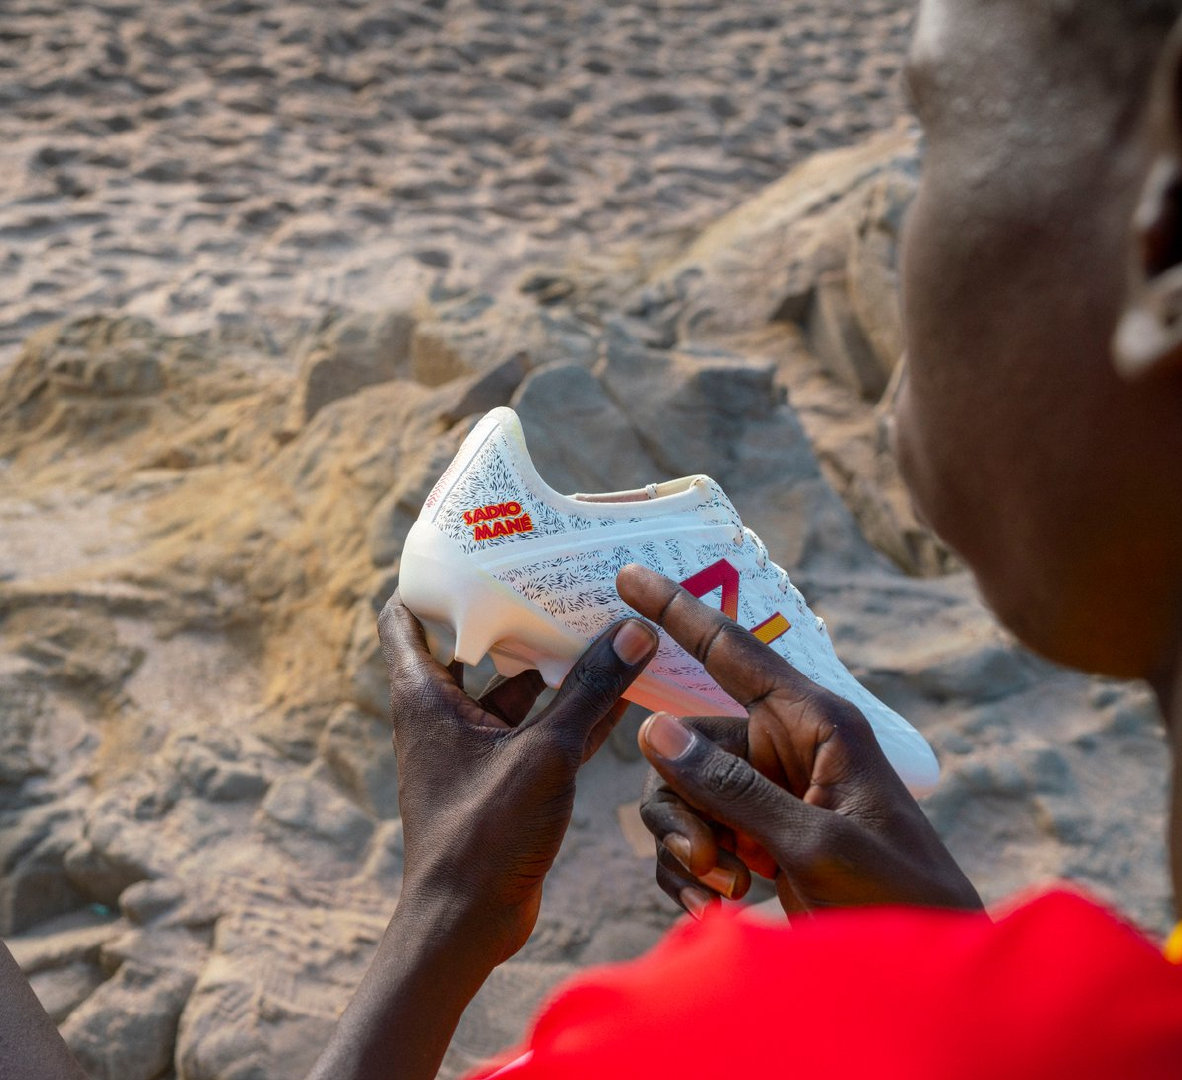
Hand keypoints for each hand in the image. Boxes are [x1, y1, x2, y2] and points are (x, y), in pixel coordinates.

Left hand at [378, 594, 658, 960]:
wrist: (465, 926)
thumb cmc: (484, 836)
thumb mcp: (543, 754)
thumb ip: (589, 692)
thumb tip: (633, 630)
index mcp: (425, 698)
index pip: (406, 619)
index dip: (433, 580)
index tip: (477, 548)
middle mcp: (442, 716)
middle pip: (474, 648)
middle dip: (514, 616)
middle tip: (559, 577)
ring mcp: (473, 749)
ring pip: (515, 692)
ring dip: (552, 667)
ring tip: (600, 627)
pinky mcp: (502, 780)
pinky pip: (537, 732)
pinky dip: (568, 713)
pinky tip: (617, 692)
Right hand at [618, 565, 980, 917]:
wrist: (924, 976)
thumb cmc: (895, 899)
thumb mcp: (814, 843)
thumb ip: (731, 787)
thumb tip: (652, 730)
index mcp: (815, 724)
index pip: (733, 652)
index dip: (677, 610)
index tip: (629, 575)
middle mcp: (786, 748)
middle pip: (688, 745)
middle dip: (682, 804)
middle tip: (708, 861)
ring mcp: (768, 794)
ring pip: (681, 793)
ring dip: (688, 846)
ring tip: (726, 892)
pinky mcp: (757, 837)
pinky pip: (693, 836)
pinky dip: (692, 872)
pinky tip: (719, 909)